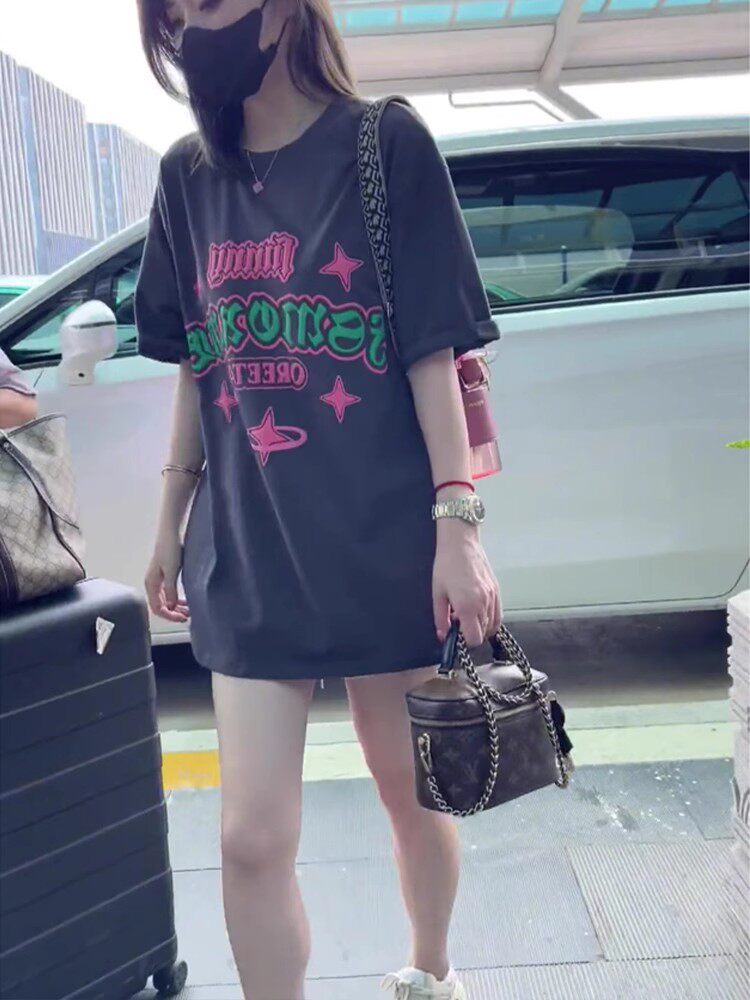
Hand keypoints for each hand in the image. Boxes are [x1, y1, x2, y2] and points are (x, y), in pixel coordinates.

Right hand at [144, 530, 190, 622]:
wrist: (171, 531)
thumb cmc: (170, 548)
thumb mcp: (171, 571)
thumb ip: (170, 590)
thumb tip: (171, 607)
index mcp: (151, 584)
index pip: (157, 608)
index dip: (169, 616)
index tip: (182, 618)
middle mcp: (153, 583)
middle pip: (161, 605)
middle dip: (173, 613)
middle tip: (187, 616)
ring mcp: (159, 579)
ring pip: (166, 600)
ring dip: (176, 607)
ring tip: (188, 610)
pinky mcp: (166, 574)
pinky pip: (170, 592)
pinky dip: (177, 598)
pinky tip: (186, 601)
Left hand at [432, 521, 501, 647]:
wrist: (461, 543)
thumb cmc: (446, 565)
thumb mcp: (437, 594)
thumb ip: (441, 618)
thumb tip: (443, 636)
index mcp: (467, 607)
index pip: (474, 639)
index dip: (464, 642)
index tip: (455, 634)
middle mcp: (483, 604)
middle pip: (483, 634)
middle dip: (471, 633)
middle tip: (458, 622)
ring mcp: (493, 597)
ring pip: (492, 625)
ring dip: (480, 626)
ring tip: (466, 614)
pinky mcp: (497, 590)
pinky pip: (498, 614)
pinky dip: (489, 618)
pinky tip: (477, 610)